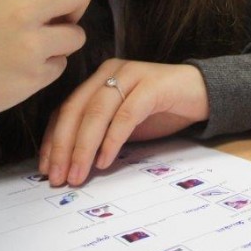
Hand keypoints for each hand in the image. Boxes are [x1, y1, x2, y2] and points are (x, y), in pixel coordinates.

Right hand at [0, 0, 125, 121]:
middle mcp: (21, 11)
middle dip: (78, 5)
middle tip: (58, 18)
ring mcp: (29, 45)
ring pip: (78, 35)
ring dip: (63, 42)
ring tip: (31, 48)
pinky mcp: (34, 76)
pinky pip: (63, 65)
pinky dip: (49, 68)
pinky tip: (22, 70)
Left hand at [38, 59, 209, 185]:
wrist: (203, 93)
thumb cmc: (161, 110)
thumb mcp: (123, 123)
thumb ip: (100, 134)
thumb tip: (71, 165)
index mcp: (98, 79)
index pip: (66, 109)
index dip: (52, 140)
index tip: (47, 169)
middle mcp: (110, 72)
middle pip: (76, 110)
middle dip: (63, 147)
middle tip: (58, 177)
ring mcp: (131, 75)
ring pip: (97, 112)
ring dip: (83, 147)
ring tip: (78, 174)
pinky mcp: (152, 85)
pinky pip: (126, 114)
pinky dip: (112, 139)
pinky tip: (105, 160)